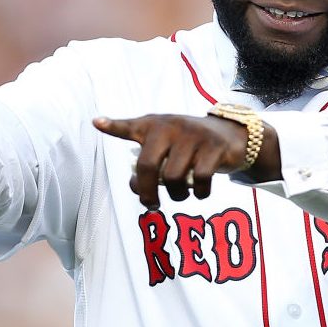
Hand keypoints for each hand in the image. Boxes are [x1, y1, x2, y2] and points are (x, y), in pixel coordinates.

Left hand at [93, 114, 278, 208]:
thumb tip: (136, 186)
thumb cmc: (188, 144)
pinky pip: (201, 180)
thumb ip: (147, 159)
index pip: (130, 127)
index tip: (96, 122)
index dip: (113, 126)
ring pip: (174, 178)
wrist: (230, 134)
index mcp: (154, 126)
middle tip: (150, 204)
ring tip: (180, 195)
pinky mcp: (214, 147)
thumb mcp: (165, 142)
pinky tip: (200, 192)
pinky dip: (200, 193)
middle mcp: (171, 127)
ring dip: (176, 195)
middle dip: (146, 192)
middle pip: (148, 166)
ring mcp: (194, 136)